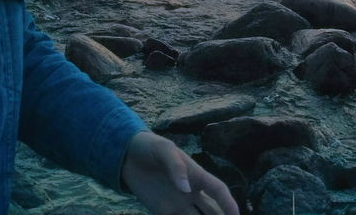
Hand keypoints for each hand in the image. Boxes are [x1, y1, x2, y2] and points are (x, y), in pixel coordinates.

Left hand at [119, 130, 239, 214]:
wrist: (127, 155)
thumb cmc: (150, 147)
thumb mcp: (163, 150)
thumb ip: (175, 167)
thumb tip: (186, 190)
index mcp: (196, 175)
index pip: (218, 190)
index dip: (228, 202)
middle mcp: (191, 192)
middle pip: (212, 210)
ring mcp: (177, 204)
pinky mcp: (162, 211)